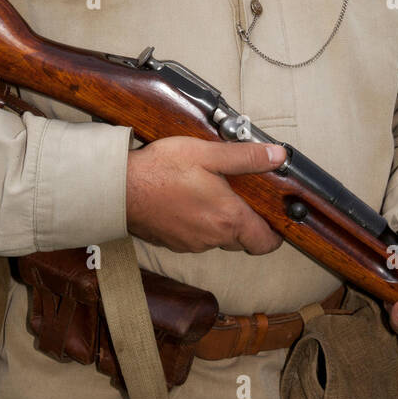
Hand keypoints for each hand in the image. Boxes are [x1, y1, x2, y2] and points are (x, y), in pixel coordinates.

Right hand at [126, 135, 286, 253]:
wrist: (119, 189)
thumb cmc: (161, 170)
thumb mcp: (207, 154)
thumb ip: (245, 157)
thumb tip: (278, 156)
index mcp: (228, 218)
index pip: (265, 242)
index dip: (275, 233)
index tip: (276, 219)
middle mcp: (212, 238)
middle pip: (242, 239)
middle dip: (246, 221)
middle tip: (240, 195)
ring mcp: (191, 244)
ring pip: (218, 239)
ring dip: (220, 221)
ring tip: (210, 192)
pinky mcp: (173, 244)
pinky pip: (196, 238)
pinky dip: (199, 224)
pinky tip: (188, 201)